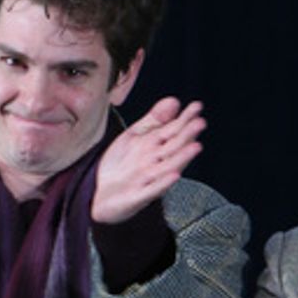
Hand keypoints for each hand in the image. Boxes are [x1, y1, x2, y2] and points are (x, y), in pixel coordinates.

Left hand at [92, 97, 204, 224]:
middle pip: (174, 147)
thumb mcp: (135, 136)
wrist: (98, 195)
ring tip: (195, 147)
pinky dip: (163, 183)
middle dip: (187, 135)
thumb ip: (155, 120)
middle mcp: (155, 163)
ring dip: (182, 158)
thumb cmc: (120, 165)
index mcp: (155, 147)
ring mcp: (148, 180)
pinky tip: (174, 175)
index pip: (173, 130)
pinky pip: (152, 190)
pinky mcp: (137, 197)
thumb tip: (175, 100)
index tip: (197, 106)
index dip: (185, 119)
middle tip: (200, 123)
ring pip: (168, 167)